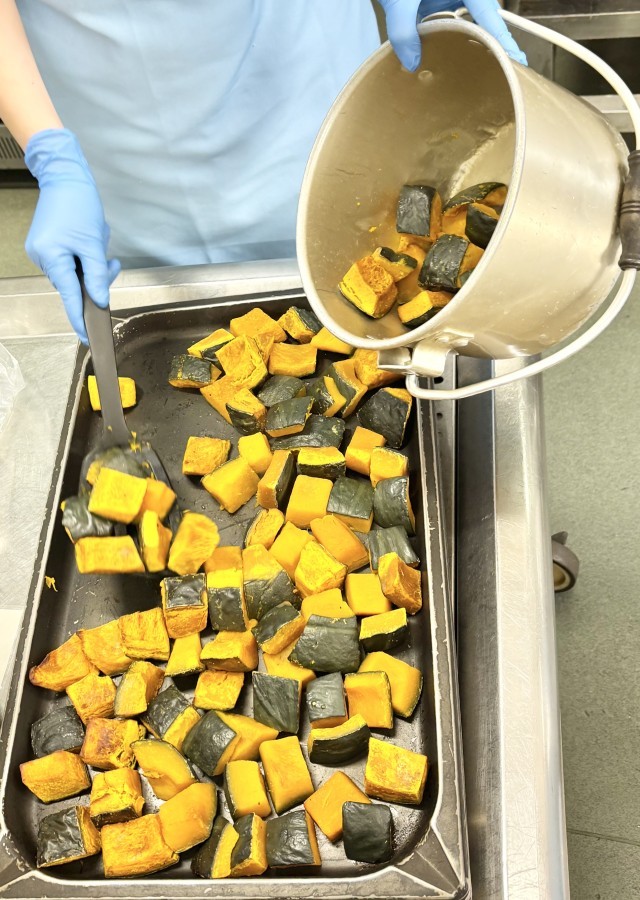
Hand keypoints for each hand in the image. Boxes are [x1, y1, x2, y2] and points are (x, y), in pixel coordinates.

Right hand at [24, 129, 120, 343]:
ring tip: (101, 245)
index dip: (80, 318)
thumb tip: (100, 300)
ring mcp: (43, 251)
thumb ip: (97, 275)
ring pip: (75, 273)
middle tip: (111, 265)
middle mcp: (42, 258)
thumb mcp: (93, 244)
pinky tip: (91, 241)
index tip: (87, 337)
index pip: (70, 297)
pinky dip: (85, 257)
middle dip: (95, 278)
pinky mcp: (47, 245)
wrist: (65, 177)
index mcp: (52, 258)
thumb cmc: (79, 205)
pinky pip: (70, 261)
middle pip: (74, 285)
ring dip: (93, 265)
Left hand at [378, 0, 526, 71]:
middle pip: (485, 19)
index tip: (515, 58)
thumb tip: (413, 64)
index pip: (487, 13)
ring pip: (470, 23)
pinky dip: (452, 41)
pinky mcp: (436, 2)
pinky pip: (450, 24)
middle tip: (510, 68)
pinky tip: (451, 60)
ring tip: (489, 69)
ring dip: (475, 44)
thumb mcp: (399, 2)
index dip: (501, 38)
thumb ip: (403, 31)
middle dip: (495, 43)